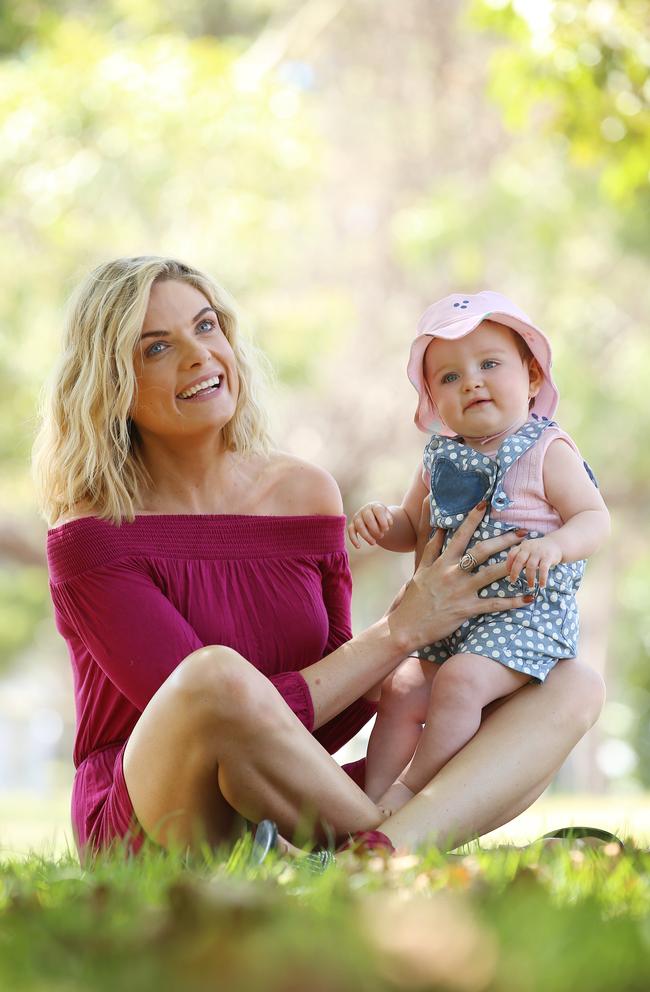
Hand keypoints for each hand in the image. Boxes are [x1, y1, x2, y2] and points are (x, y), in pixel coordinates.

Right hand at [348, 501, 393, 548]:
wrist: (374, 518)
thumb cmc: (382, 518)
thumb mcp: (388, 517)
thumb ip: (389, 519)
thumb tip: (388, 524)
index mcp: (375, 506)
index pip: (378, 510)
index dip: (383, 520)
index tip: (387, 529)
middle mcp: (365, 510)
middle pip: (368, 518)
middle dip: (375, 529)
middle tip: (381, 536)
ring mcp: (357, 517)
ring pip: (359, 525)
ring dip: (366, 536)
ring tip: (373, 543)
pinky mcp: (352, 525)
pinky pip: (350, 531)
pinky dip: (354, 539)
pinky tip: (358, 547)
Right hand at [388, 502, 533, 653]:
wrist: (406, 626)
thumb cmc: (413, 599)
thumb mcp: (420, 570)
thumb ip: (430, 549)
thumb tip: (439, 528)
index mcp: (442, 562)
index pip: (460, 535)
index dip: (473, 518)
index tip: (485, 503)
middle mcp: (453, 573)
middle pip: (482, 551)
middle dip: (504, 540)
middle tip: (522, 532)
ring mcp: (461, 591)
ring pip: (491, 574)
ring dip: (512, 566)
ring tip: (529, 560)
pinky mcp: (467, 609)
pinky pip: (495, 604)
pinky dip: (513, 601)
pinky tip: (529, 598)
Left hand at [506, 535, 562, 589]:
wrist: (557, 544)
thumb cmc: (539, 550)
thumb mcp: (529, 549)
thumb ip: (520, 556)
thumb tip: (510, 571)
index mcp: (523, 546)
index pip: (512, 554)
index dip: (508, 563)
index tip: (508, 572)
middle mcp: (530, 548)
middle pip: (519, 560)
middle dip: (515, 572)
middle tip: (513, 581)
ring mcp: (539, 552)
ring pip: (531, 566)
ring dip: (530, 578)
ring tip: (530, 586)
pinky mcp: (548, 557)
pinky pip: (543, 569)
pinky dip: (542, 578)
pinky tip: (542, 585)